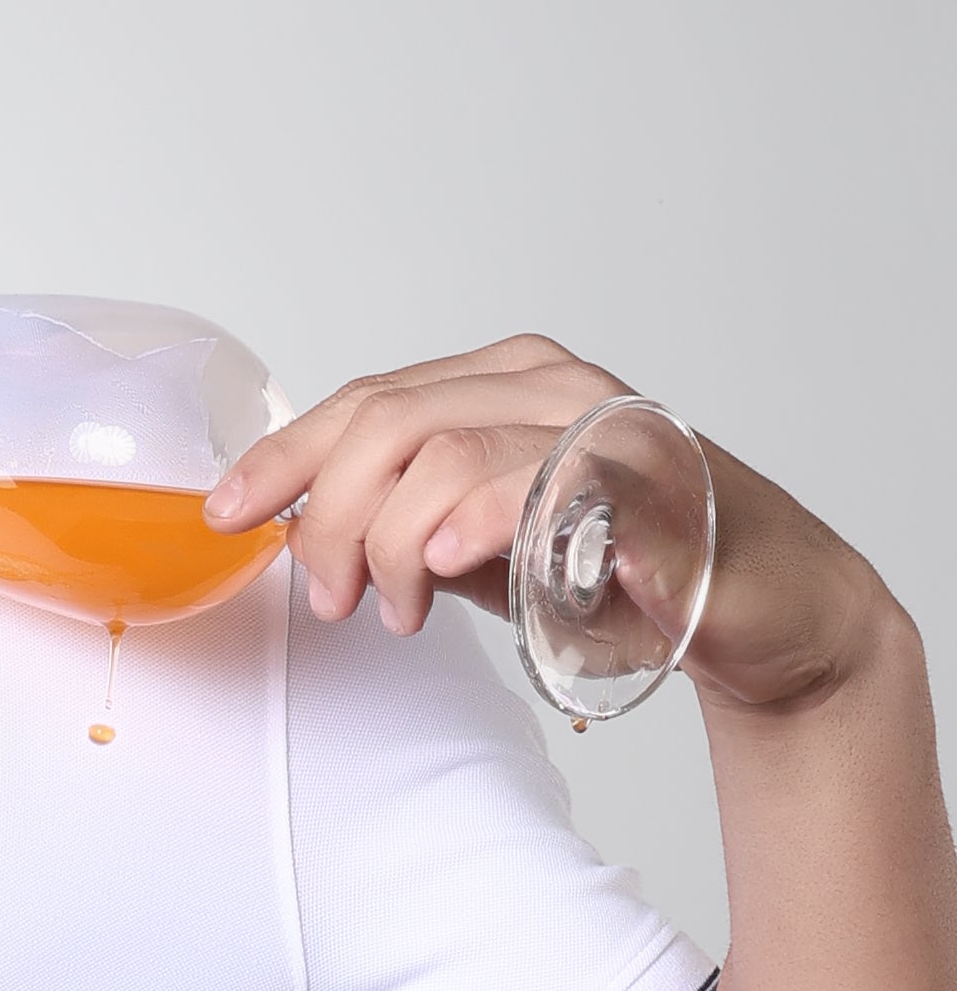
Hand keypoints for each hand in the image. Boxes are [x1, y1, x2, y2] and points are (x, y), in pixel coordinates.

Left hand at [203, 331, 894, 717]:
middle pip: (389, 425)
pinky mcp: (650, 483)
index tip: (227, 513)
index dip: (283, 458)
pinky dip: (479, 524)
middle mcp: (549, 385)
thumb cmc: (620, 569)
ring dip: (394, 544)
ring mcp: (603, 424)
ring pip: (445, 453)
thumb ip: (401, 519)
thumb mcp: (481, 541)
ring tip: (400, 609)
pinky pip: (544, 484)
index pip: (365, 402)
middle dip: (329, 517)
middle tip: (329, 596)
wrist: (762, 606)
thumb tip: (293, 529)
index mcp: (502, 381)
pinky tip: (448, 567)